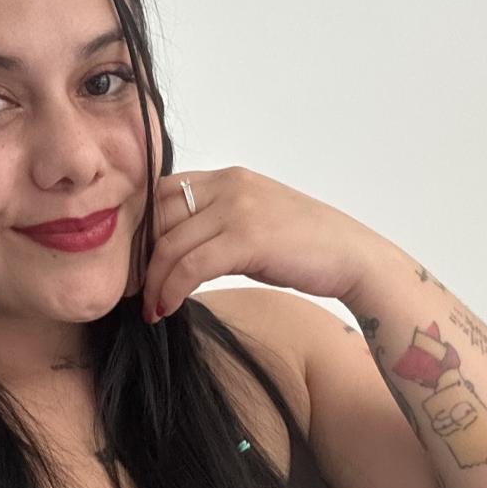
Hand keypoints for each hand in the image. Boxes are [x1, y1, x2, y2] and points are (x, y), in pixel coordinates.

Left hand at [141, 166, 368, 321]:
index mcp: (228, 177)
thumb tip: (175, 251)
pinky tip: (166, 309)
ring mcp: (238, 208)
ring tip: (149, 308)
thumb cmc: (306, 249)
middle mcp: (229, 185)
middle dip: (139, 258)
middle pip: (158, 217)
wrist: (352, 258)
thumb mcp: (253, 225)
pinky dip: (172, 290)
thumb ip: (216, 225)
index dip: (140, 230)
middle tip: (133, 291)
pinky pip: (190, 265)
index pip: (161, 193)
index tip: (135, 265)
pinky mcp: (247, 238)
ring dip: (152, 283)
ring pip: (170, 244)